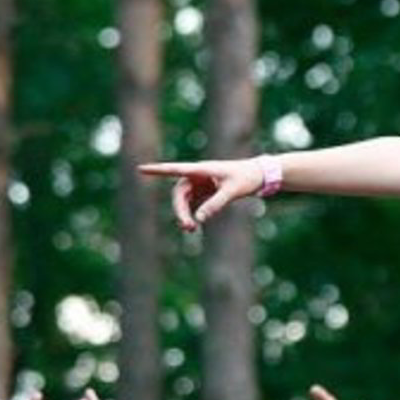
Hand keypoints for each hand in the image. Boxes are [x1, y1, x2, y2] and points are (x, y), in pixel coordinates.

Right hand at [138, 159, 264, 230]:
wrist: (259, 175)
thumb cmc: (246, 178)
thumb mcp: (232, 191)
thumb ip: (216, 204)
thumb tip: (199, 219)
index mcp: (202, 169)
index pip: (176, 169)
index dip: (158, 170)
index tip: (140, 169)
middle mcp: (198, 175)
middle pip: (179, 193)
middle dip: (179, 210)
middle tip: (187, 227)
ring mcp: (201, 184)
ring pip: (184, 201)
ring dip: (184, 215)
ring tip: (191, 230)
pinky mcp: (206, 192)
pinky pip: (193, 204)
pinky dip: (191, 215)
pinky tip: (194, 226)